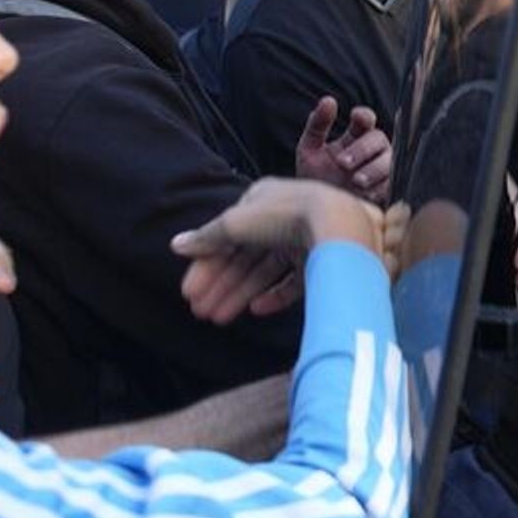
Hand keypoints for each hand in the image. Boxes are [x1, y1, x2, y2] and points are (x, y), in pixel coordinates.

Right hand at [173, 179, 392, 323]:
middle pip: (244, 257)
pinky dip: (274, 295)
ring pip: (265, 271)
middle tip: (200, 312)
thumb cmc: (284, 216)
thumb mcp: (237, 223)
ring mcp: (303, 239)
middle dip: (220, 285)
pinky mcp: (323, 260)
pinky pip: (293, 281)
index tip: (190, 292)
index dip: (206, 265)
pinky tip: (256, 310)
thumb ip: (208, 237)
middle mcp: (282, 218)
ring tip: (219, 319)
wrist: (341, 225)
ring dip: (240, 294)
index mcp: (262, 199)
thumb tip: (177, 245)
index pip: (226, 237)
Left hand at [294, 96, 392, 203]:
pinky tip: (365, 195)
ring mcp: (381, 172)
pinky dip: (380, 188)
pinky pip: (392, 186)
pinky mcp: (386, 193)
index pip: (366, 119)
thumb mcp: (309, 150)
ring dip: (373, 170)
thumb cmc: (316, 178)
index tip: (357, 117)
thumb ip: (317, 125)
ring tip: (356, 181)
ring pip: (390, 162)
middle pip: (379, 139)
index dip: (364, 116)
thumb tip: (328, 100)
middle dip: (363, 149)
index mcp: (355, 137)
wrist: (319, 214)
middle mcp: (372, 151)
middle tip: (343, 163)